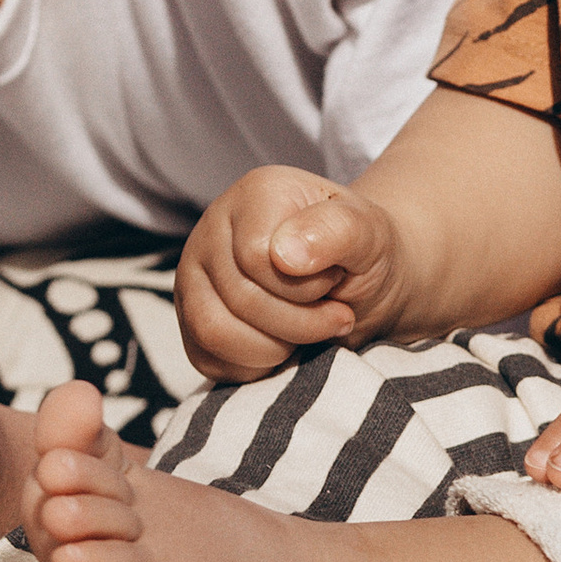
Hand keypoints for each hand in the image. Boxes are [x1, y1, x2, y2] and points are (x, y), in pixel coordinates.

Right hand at [176, 164, 410, 378]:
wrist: (359, 284)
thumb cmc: (364, 255)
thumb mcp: (370, 235)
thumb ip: (337, 232)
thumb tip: (284, 255)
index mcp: (255, 195)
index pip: (257, 258)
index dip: (306, 288)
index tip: (337, 280)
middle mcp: (213, 228)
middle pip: (238, 299)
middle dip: (300, 325)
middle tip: (335, 316)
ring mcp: (194, 274)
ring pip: (212, 331)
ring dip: (274, 350)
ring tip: (306, 335)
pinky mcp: (190, 317)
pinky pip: (206, 358)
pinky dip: (253, 367)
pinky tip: (284, 346)